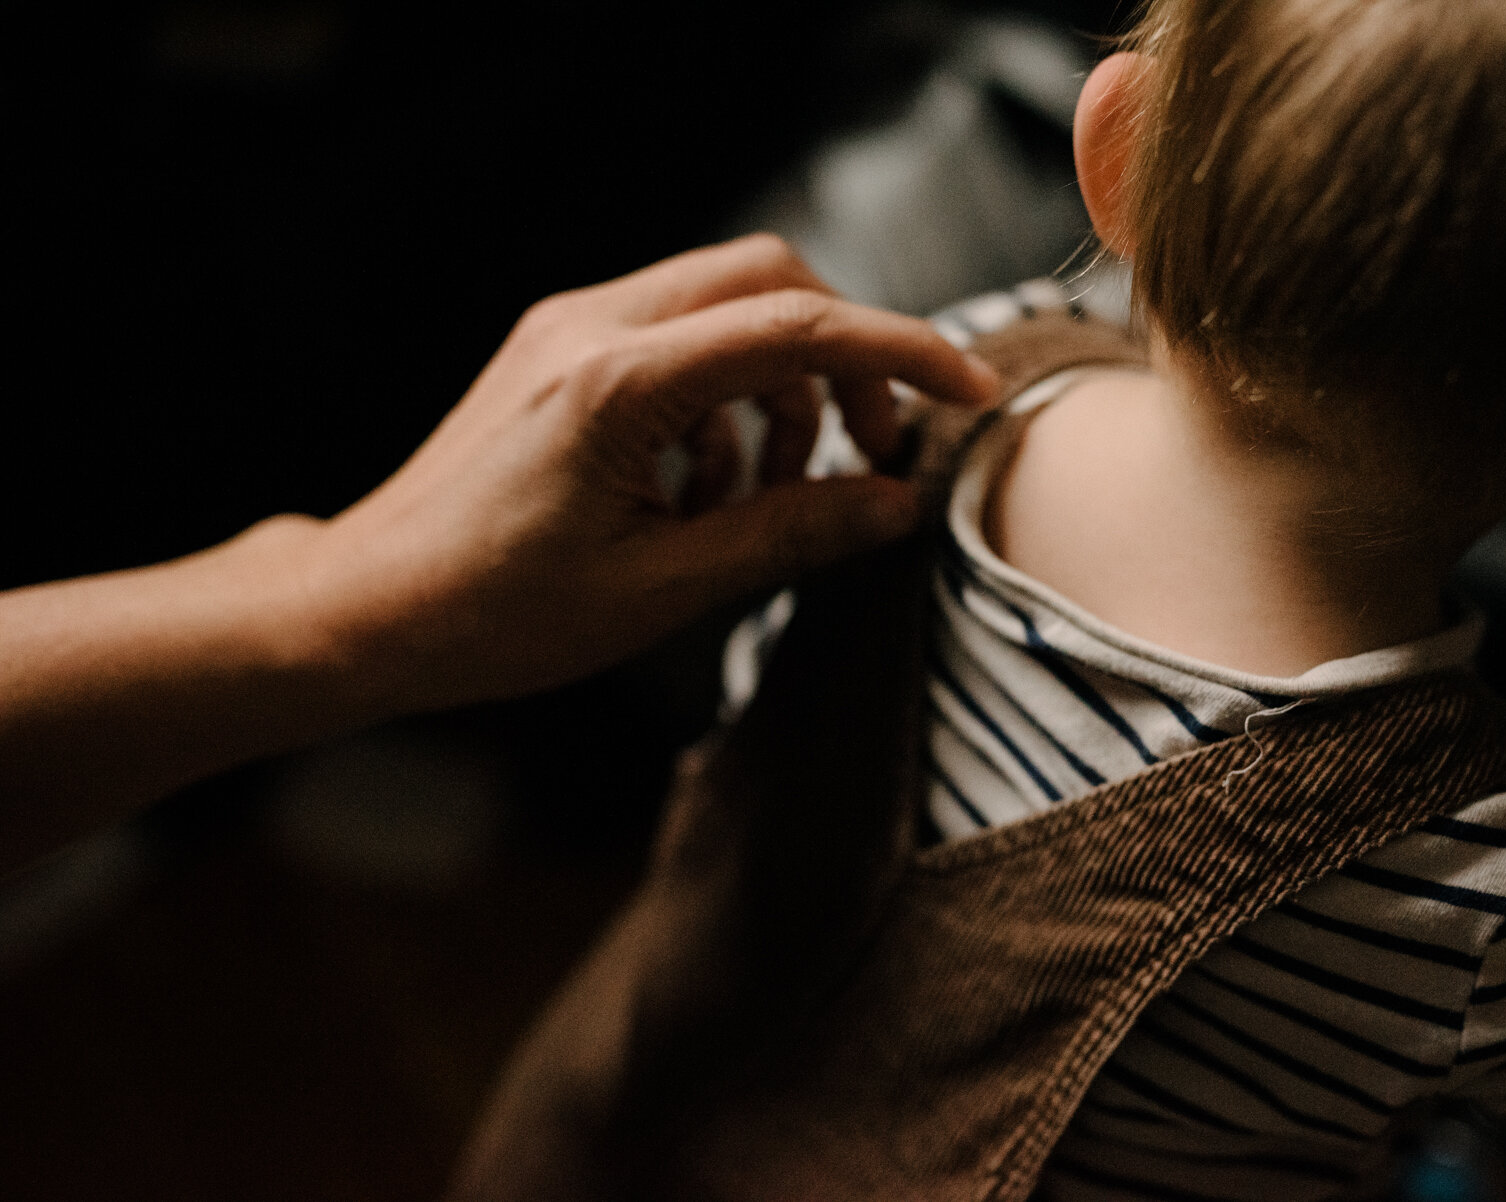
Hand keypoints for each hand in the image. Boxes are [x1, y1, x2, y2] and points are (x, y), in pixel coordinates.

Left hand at [296, 234, 998, 714]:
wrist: (367, 607)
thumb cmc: (494, 614)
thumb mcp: (659, 590)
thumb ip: (787, 534)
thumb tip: (895, 504)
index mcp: (615, 384)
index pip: (797, 327)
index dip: (902, 355)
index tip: (970, 394)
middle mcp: (591, 326)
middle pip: (769, 280)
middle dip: (843, 359)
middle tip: (867, 458)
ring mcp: (570, 329)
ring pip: (727, 304)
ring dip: (783, 387)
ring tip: (772, 495)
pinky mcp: (561, 351)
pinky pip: (679, 338)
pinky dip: (727, 399)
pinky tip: (708, 490)